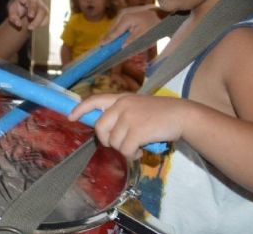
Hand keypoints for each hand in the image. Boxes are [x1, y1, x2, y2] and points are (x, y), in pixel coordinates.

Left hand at [7, 0, 48, 29]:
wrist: (24, 11)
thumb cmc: (17, 9)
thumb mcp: (12, 12)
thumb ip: (13, 17)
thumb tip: (19, 24)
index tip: (22, 1)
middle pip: (35, 2)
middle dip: (32, 9)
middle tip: (30, 16)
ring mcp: (41, 5)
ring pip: (43, 11)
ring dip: (37, 20)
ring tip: (29, 28)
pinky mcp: (46, 12)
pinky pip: (46, 18)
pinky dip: (42, 23)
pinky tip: (35, 27)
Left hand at [68, 93, 187, 157]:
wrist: (182, 115)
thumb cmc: (161, 114)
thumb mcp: (138, 106)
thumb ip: (121, 113)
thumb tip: (105, 131)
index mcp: (121, 98)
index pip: (95, 100)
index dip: (81, 109)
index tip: (71, 117)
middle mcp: (122, 105)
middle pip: (100, 128)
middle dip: (107, 140)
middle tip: (120, 143)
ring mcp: (129, 117)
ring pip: (113, 142)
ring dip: (124, 149)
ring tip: (137, 146)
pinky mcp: (137, 131)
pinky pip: (124, 150)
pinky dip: (132, 155)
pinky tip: (140, 151)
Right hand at [103, 5, 162, 46]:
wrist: (161, 13)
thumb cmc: (154, 25)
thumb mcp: (145, 34)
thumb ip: (132, 40)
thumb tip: (122, 46)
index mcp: (126, 19)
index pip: (115, 32)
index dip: (107, 39)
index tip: (100, 45)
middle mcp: (123, 14)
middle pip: (112, 28)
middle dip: (108, 36)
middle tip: (101, 45)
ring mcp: (124, 12)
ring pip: (115, 25)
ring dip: (112, 33)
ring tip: (106, 41)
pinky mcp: (127, 12)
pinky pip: (119, 22)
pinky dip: (116, 29)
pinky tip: (114, 35)